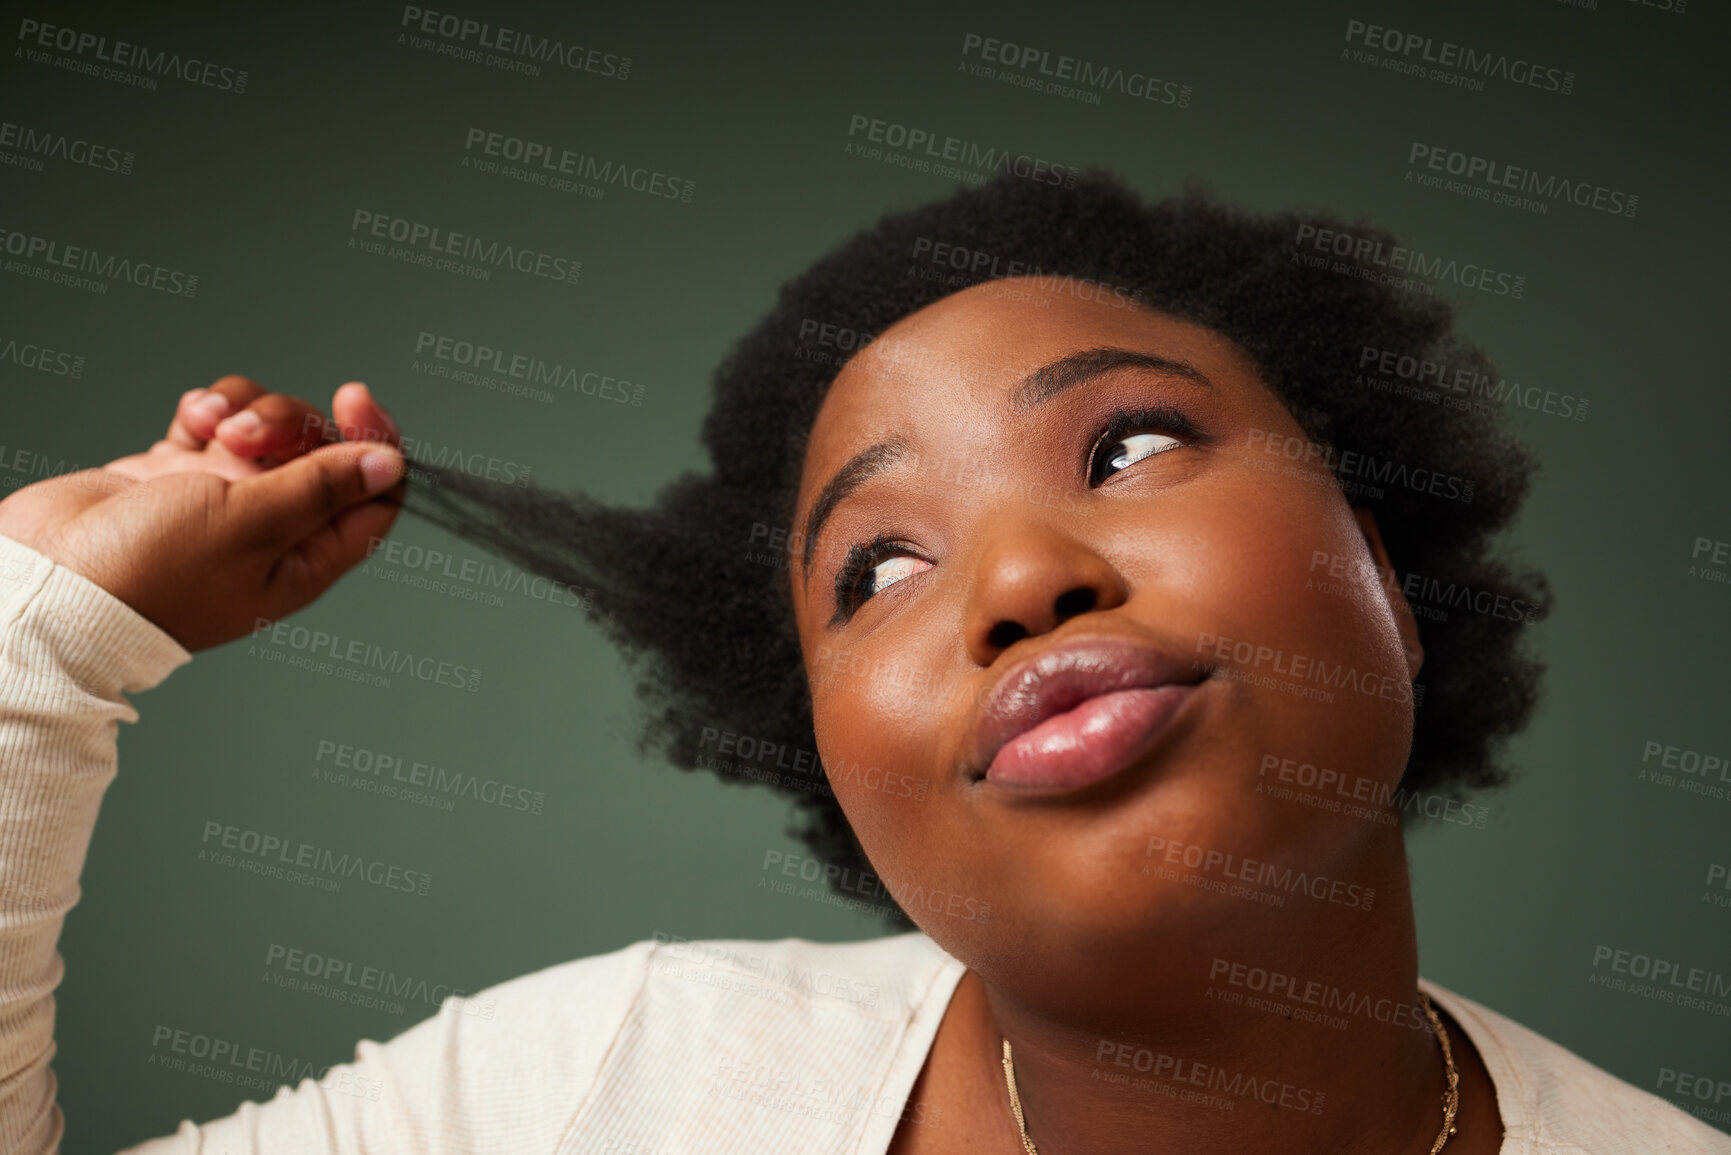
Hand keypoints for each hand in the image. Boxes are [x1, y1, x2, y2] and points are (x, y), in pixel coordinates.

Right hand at [0, 375, 407, 651]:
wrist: (50, 581)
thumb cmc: (149, 572)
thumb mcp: (252, 527)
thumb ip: (322, 489)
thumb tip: (390, 464)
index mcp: (304, 558)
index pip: (372, 496)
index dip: (373, 444)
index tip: (353, 400)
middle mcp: (271, 528)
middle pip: (319, 451)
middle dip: (289, 423)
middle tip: (246, 434)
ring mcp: (222, 497)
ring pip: (267, 427)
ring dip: (245, 410)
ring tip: (208, 428)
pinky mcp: (176, 472)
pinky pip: (215, 421)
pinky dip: (207, 410)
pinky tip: (189, 419)